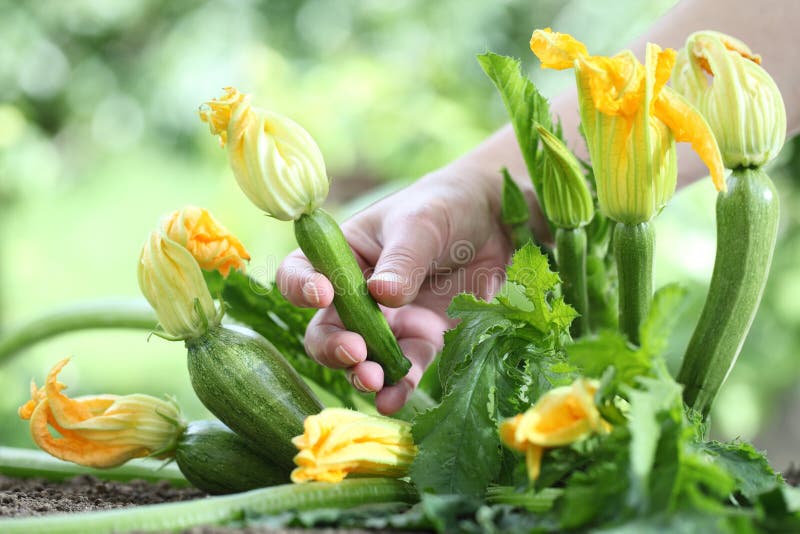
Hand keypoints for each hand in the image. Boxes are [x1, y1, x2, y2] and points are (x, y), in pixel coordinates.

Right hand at [277, 166, 531, 413]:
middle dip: (333, 346)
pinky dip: (400, 386)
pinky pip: (405, 367)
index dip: (300, 288)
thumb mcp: (420, 224)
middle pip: (326, 328)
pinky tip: (396, 399)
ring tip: (374, 381)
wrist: (494, 221)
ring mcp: (389, 320)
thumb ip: (402, 260)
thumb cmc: (445, 207)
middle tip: (354, 351)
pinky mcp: (423, 338)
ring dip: (363, 373)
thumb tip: (382, 295)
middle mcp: (357, 294)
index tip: (321, 293)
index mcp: (343, 255)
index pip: (301, 273)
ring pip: (362, 357)